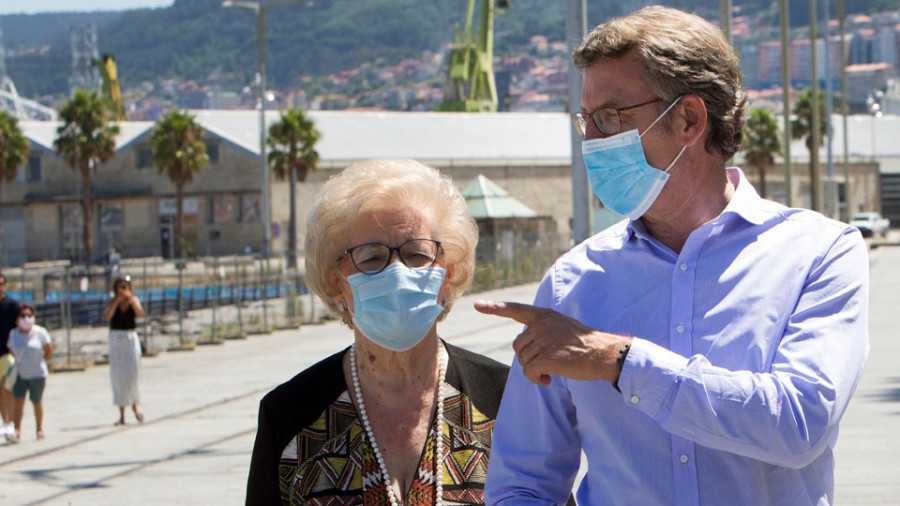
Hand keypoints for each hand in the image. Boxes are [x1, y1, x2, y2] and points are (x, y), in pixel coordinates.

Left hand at [474, 300, 630, 385]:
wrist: (605, 353)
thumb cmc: (584, 344)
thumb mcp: (562, 327)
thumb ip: (543, 330)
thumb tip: (523, 346)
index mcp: (545, 315)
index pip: (516, 310)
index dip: (495, 308)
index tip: (478, 305)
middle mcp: (542, 325)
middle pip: (518, 346)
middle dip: (530, 357)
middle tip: (550, 362)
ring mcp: (544, 340)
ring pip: (523, 361)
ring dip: (535, 369)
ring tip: (554, 369)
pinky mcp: (547, 357)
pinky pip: (529, 372)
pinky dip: (537, 379)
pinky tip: (550, 379)